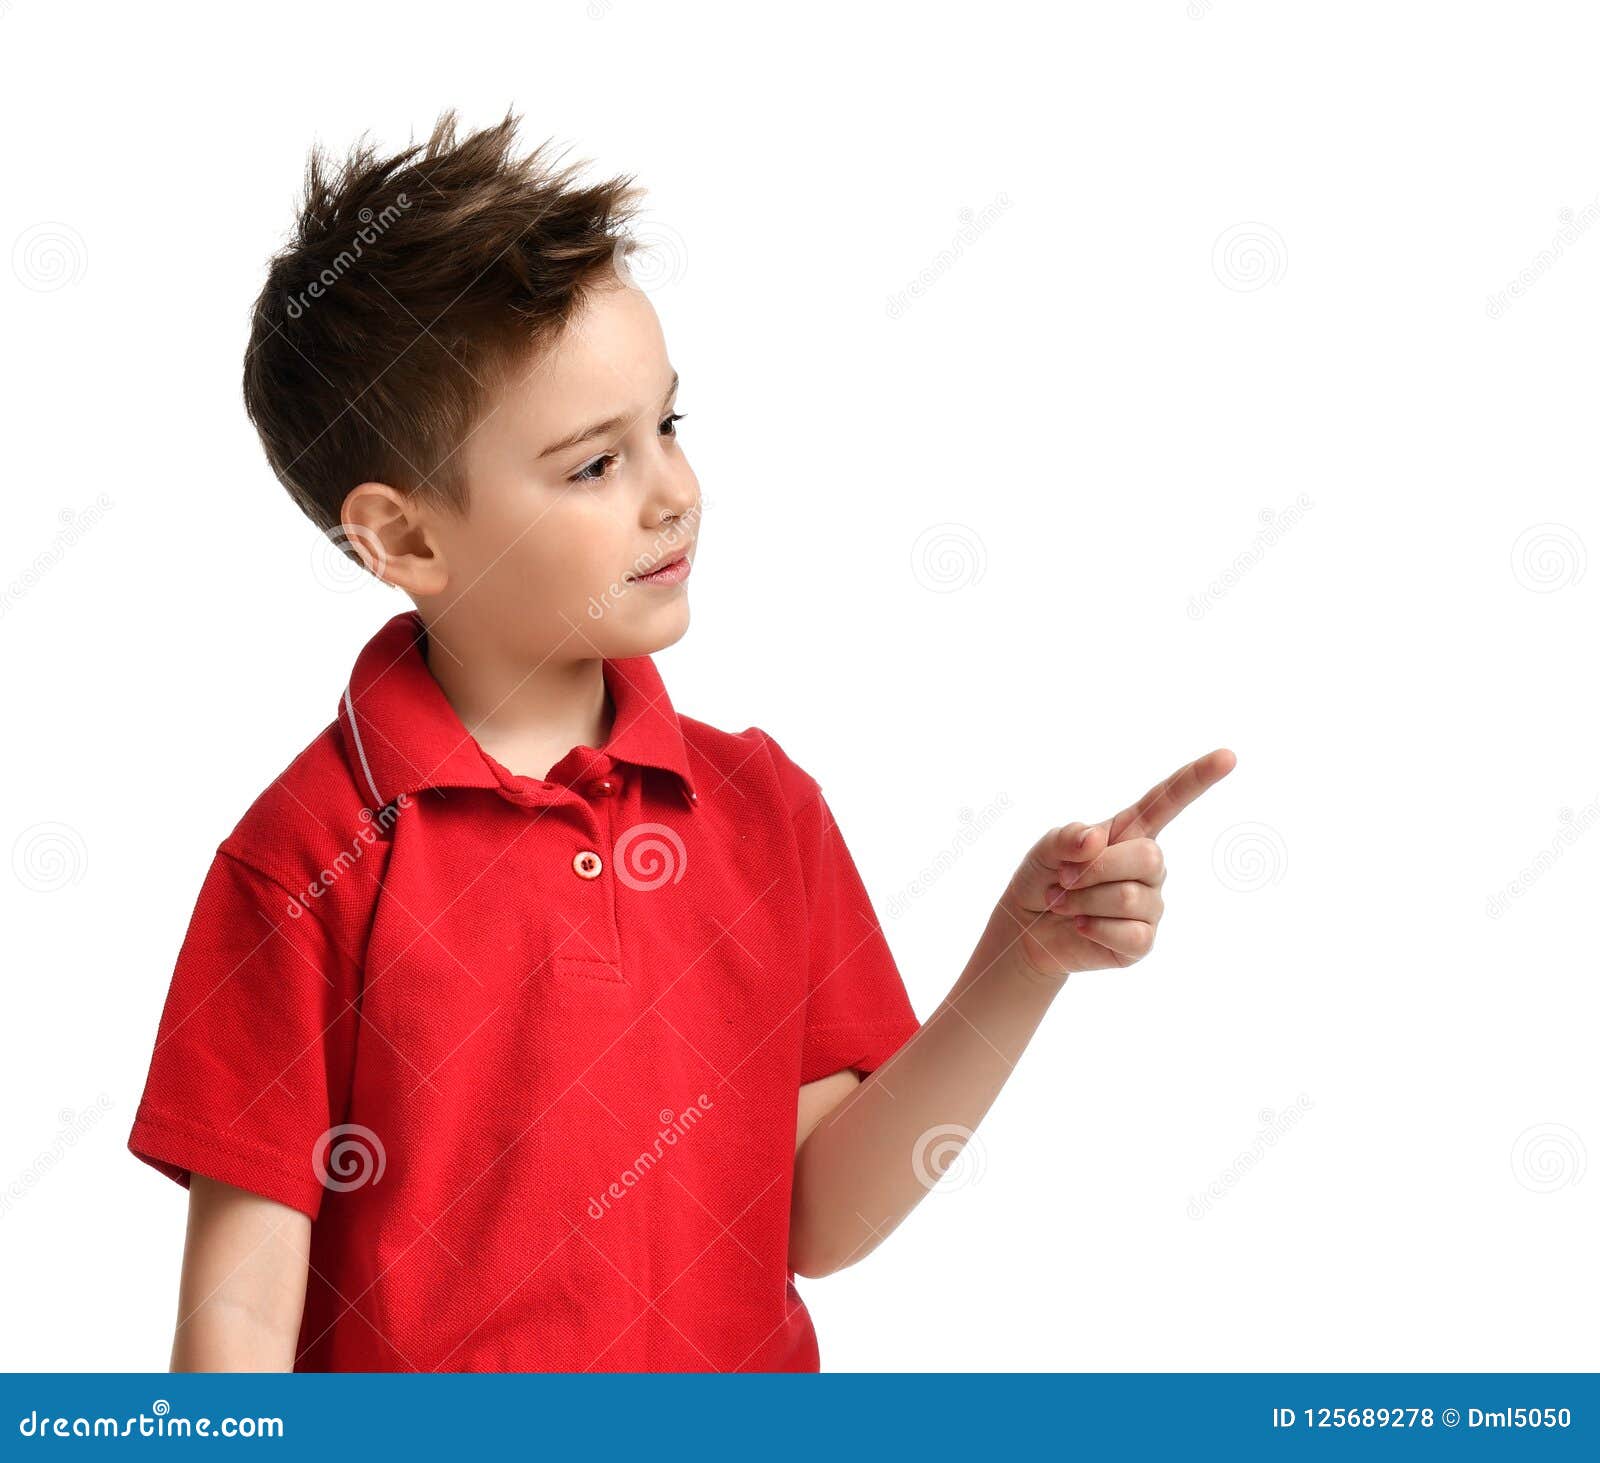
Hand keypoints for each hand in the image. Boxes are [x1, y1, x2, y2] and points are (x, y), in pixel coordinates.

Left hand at [1001, 748, 1236, 981]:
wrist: (1027, 930)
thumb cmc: (1043, 879)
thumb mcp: (1045, 848)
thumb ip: (1067, 837)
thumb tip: (1096, 840)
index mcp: (1130, 832)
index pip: (1168, 800)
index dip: (1197, 779)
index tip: (1227, 756)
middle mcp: (1148, 867)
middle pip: (1149, 857)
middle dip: (1096, 869)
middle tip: (1063, 880)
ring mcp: (1149, 905)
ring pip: (1130, 898)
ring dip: (1083, 902)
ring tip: (1064, 904)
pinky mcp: (1142, 941)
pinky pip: (1132, 934)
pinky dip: (1094, 930)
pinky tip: (1081, 927)